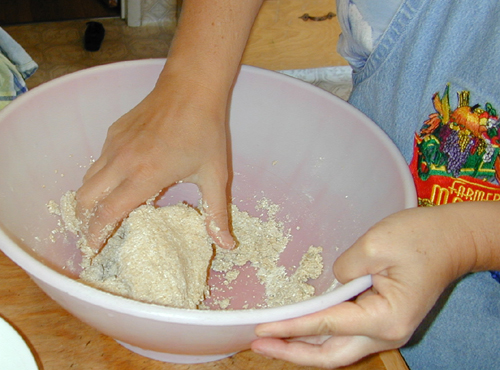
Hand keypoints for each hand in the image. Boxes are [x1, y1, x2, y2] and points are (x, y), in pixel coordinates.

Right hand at [75, 75, 233, 250]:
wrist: (191, 88)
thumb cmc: (205, 132)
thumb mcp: (214, 175)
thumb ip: (216, 214)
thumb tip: (227, 245)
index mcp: (145, 176)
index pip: (108, 213)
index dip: (96, 234)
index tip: (92, 249)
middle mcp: (122, 162)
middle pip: (85, 198)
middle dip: (84, 219)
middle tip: (94, 231)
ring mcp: (114, 144)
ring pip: (87, 178)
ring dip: (89, 198)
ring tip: (101, 210)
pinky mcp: (113, 131)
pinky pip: (98, 160)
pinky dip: (99, 176)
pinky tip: (117, 180)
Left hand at [252, 205, 474, 367]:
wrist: (452, 239)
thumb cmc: (419, 238)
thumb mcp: (375, 244)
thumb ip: (342, 270)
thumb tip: (328, 286)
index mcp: (384, 318)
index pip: (326, 325)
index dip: (290, 327)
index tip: (261, 330)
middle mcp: (386, 334)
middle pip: (331, 356)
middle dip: (293, 353)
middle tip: (258, 345)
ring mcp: (386, 331)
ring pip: (338, 351)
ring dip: (304, 348)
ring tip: (272, 340)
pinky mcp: (383, 321)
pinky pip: (346, 337)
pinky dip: (320, 336)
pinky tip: (300, 328)